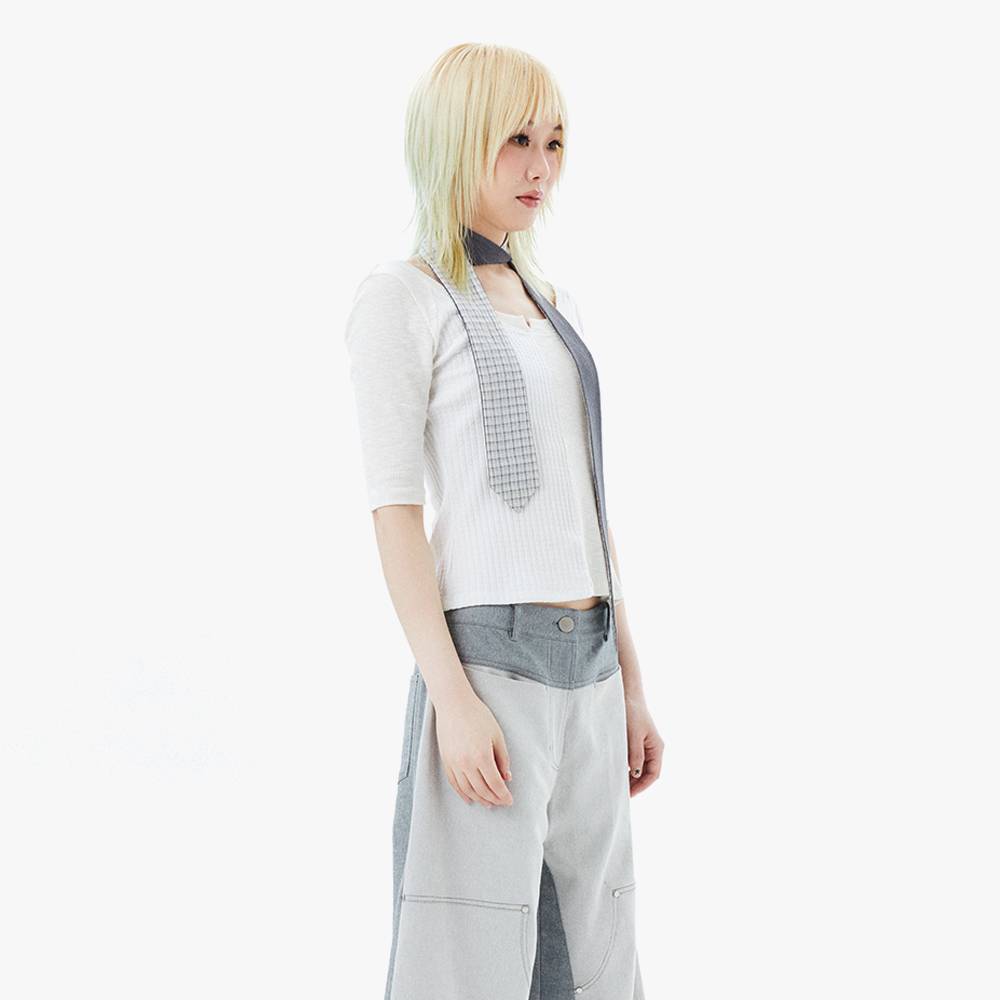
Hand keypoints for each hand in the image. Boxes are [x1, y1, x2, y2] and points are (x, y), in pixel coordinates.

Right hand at [434, 689, 513, 807]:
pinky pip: (454, 783)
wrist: (454, 704)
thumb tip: (506, 777)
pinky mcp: (446, 761)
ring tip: (488, 803)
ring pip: (467, 790)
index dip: (503, 795)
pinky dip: (463, 793)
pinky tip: (469, 798)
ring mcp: (454, 763)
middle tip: (502, 803)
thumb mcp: (497, 735)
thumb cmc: (477, 715)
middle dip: (494, 799)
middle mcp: (466, 763)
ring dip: (479, 799)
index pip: (495, 784)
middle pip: (482, 790)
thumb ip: (502, 758)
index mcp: (482, 756)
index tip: (509, 800)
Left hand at [624, 692, 663, 795]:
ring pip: (640, 767)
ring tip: (617, 784)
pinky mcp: (636, 742)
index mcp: (657, 748)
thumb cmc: (632, 713)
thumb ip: (635, 755)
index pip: (653, 774)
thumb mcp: (633, 735)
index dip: (642, 786)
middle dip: (636, 784)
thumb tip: (635, 774)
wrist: (627, 695)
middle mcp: (653, 748)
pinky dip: (626, 767)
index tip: (629, 794)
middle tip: (621, 793)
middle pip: (647, 773)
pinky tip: (617, 770)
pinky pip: (633, 759)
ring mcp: (645, 745)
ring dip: (630, 776)